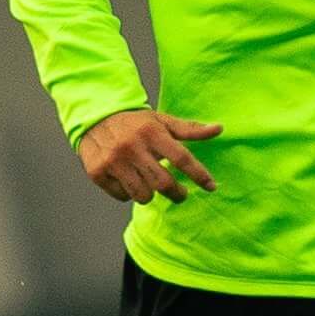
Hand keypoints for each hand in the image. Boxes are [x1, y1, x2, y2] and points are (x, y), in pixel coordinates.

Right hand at [77, 108, 222, 203]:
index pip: (181, 158)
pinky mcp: (97, 173)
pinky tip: (129, 182)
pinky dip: (129, 194)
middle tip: (181, 194)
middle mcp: (132, 147)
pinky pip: (122, 196)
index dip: (199, 175)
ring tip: (151, 186)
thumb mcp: (161, 121)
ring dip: (151, 195)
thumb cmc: (135, 123)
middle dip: (177, 194)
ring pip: (142, 195)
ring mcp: (113, 162)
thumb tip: (219, 129)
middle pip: (163, 183)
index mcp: (151, 132)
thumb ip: (189, 129)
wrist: (94, 119)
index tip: (211, 187)